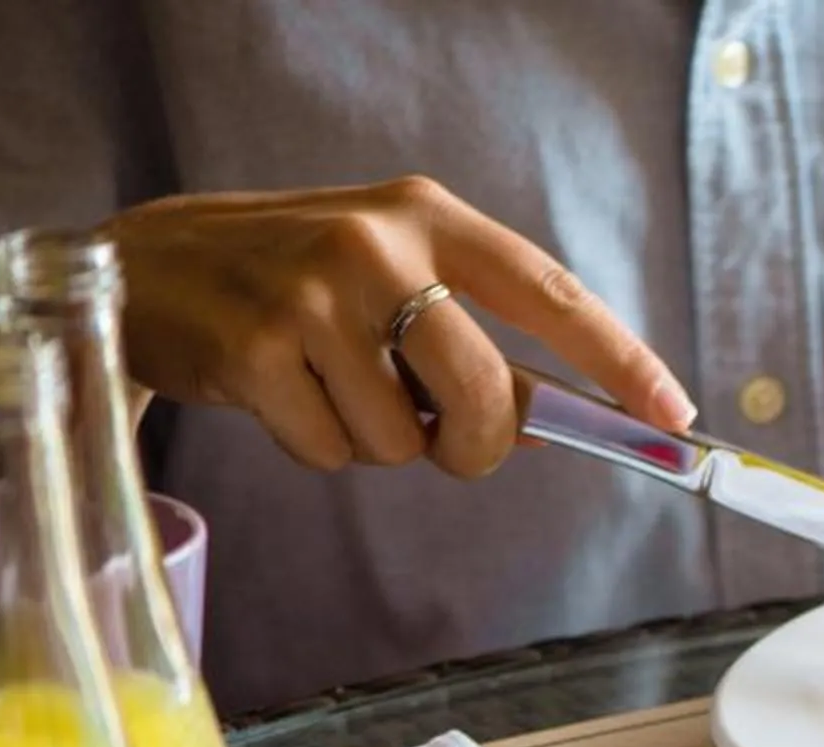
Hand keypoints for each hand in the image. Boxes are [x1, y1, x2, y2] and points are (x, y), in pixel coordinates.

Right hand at [104, 176, 694, 478]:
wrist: (149, 265)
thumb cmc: (296, 282)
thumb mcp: (393, 282)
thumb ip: (479, 342)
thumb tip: (566, 422)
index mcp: (431, 217)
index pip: (550, 291)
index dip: (620, 360)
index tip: (673, 416)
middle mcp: (377, 245)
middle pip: (488, 395)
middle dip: (480, 443)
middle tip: (448, 439)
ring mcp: (314, 296)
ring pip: (408, 439)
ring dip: (380, 440)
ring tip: (330, 384)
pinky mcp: (259, 350)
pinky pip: (335, 453)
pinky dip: (318, 446)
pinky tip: (283, 393)